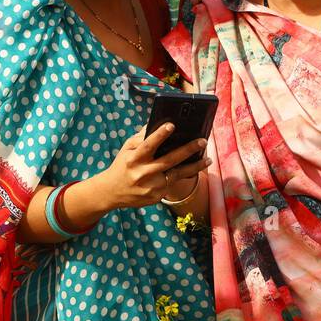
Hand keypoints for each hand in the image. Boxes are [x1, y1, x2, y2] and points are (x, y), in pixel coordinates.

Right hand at [93, 122, 208, 210]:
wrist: (111, 192)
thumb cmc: (123, 165)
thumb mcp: (127, 150)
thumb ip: (142, 138)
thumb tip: (158, 123)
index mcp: (134, 159)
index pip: (148, 145)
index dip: (159, 135)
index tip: (172, 125)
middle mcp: (143, 173)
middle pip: (169, 160)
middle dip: (187, 150)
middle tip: (203, 141)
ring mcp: (151, 187)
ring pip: (177, 174)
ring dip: (195, 166)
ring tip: (208, 159)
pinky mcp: (156, 197)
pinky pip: (173, 183)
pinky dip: (183, 175)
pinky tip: (194, 168)